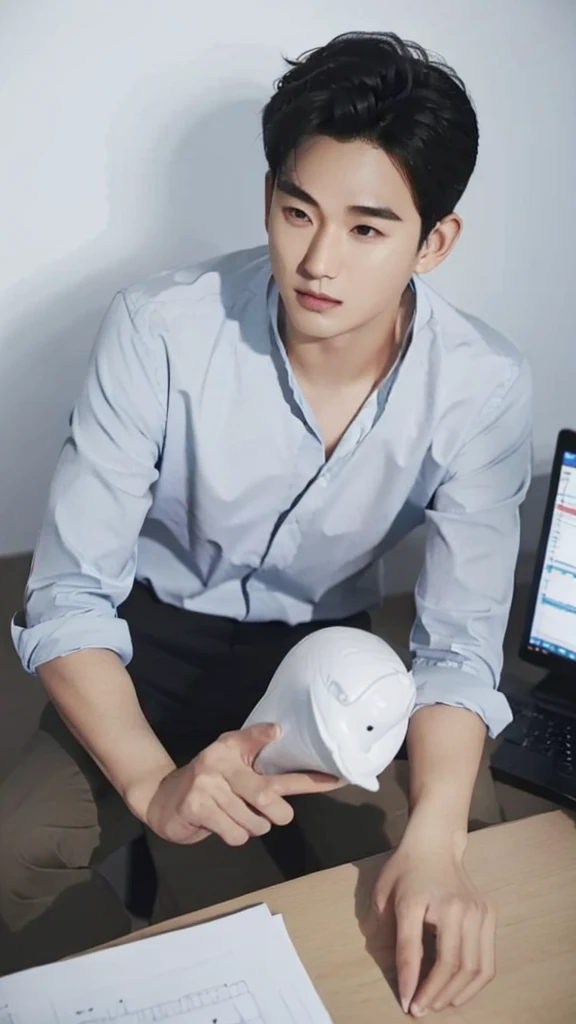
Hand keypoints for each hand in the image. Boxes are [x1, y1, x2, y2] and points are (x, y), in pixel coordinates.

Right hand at [142, 722, 339, 845]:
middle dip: (280, 813)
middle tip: (280, 816)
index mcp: (230, 746)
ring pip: (252, 821)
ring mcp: (205, 785)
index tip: (280, 732)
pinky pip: (234, 833)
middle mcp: (217, 761)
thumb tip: (281, 733)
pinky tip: (223, 825)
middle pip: (266, 795)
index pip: (253, 739)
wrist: (162, 798)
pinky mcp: (196, 808)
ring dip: (255, 828)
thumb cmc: (209, 782)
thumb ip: (258, 754)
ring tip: (241, 819)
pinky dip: (236, 836)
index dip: (266, 735)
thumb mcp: (232, 763)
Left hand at [373, 832, 495, 1015]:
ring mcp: (477, 910)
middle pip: (450, 964)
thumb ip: (391, 933)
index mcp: (418, 899)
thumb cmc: (405, 870)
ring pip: (473, 967)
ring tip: (439, 1005)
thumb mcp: (385, 896)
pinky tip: (459, 992)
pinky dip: (475, 983)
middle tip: (420, 1010)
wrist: (435, 843)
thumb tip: (403, 977)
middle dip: (434, 994)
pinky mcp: (489, 913)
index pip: (412, 949)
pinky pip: (487, 960)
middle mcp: (454, 905)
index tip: (406, 1005)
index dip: (409, 981)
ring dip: (456, 994)